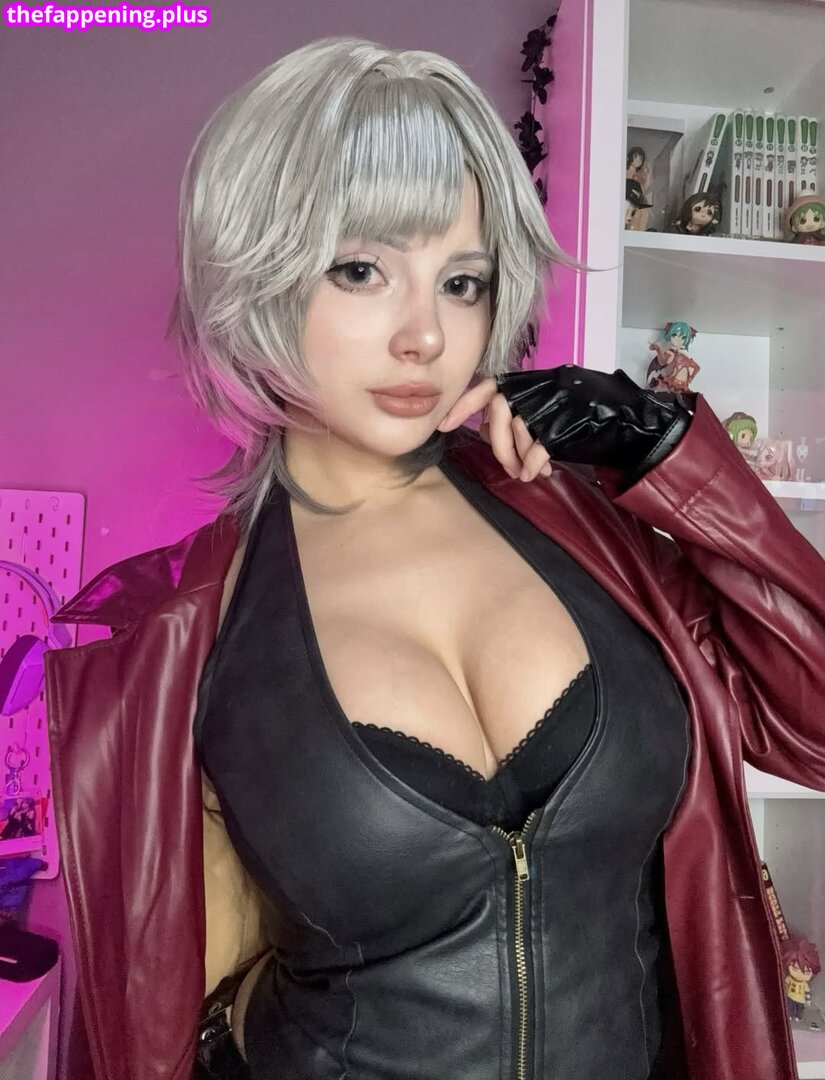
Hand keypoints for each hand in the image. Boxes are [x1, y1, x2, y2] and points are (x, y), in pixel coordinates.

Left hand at [478, 365, 693, 488]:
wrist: (634, 425)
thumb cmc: (589, 421)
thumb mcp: (551, 410)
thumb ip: (520, 414)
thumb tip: (484, 431)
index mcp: (537, 381)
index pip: (492, 385)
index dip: (465, 404)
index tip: (443, 424)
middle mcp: (544, 387)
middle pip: (500, 412)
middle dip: (497, 446)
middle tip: (510, 468)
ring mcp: (557, 403)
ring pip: (517, 431)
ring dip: (516, 459)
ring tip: (526, 472)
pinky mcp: (570, 423)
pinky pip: (538, 447)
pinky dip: (534, 465)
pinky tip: (541, 473)